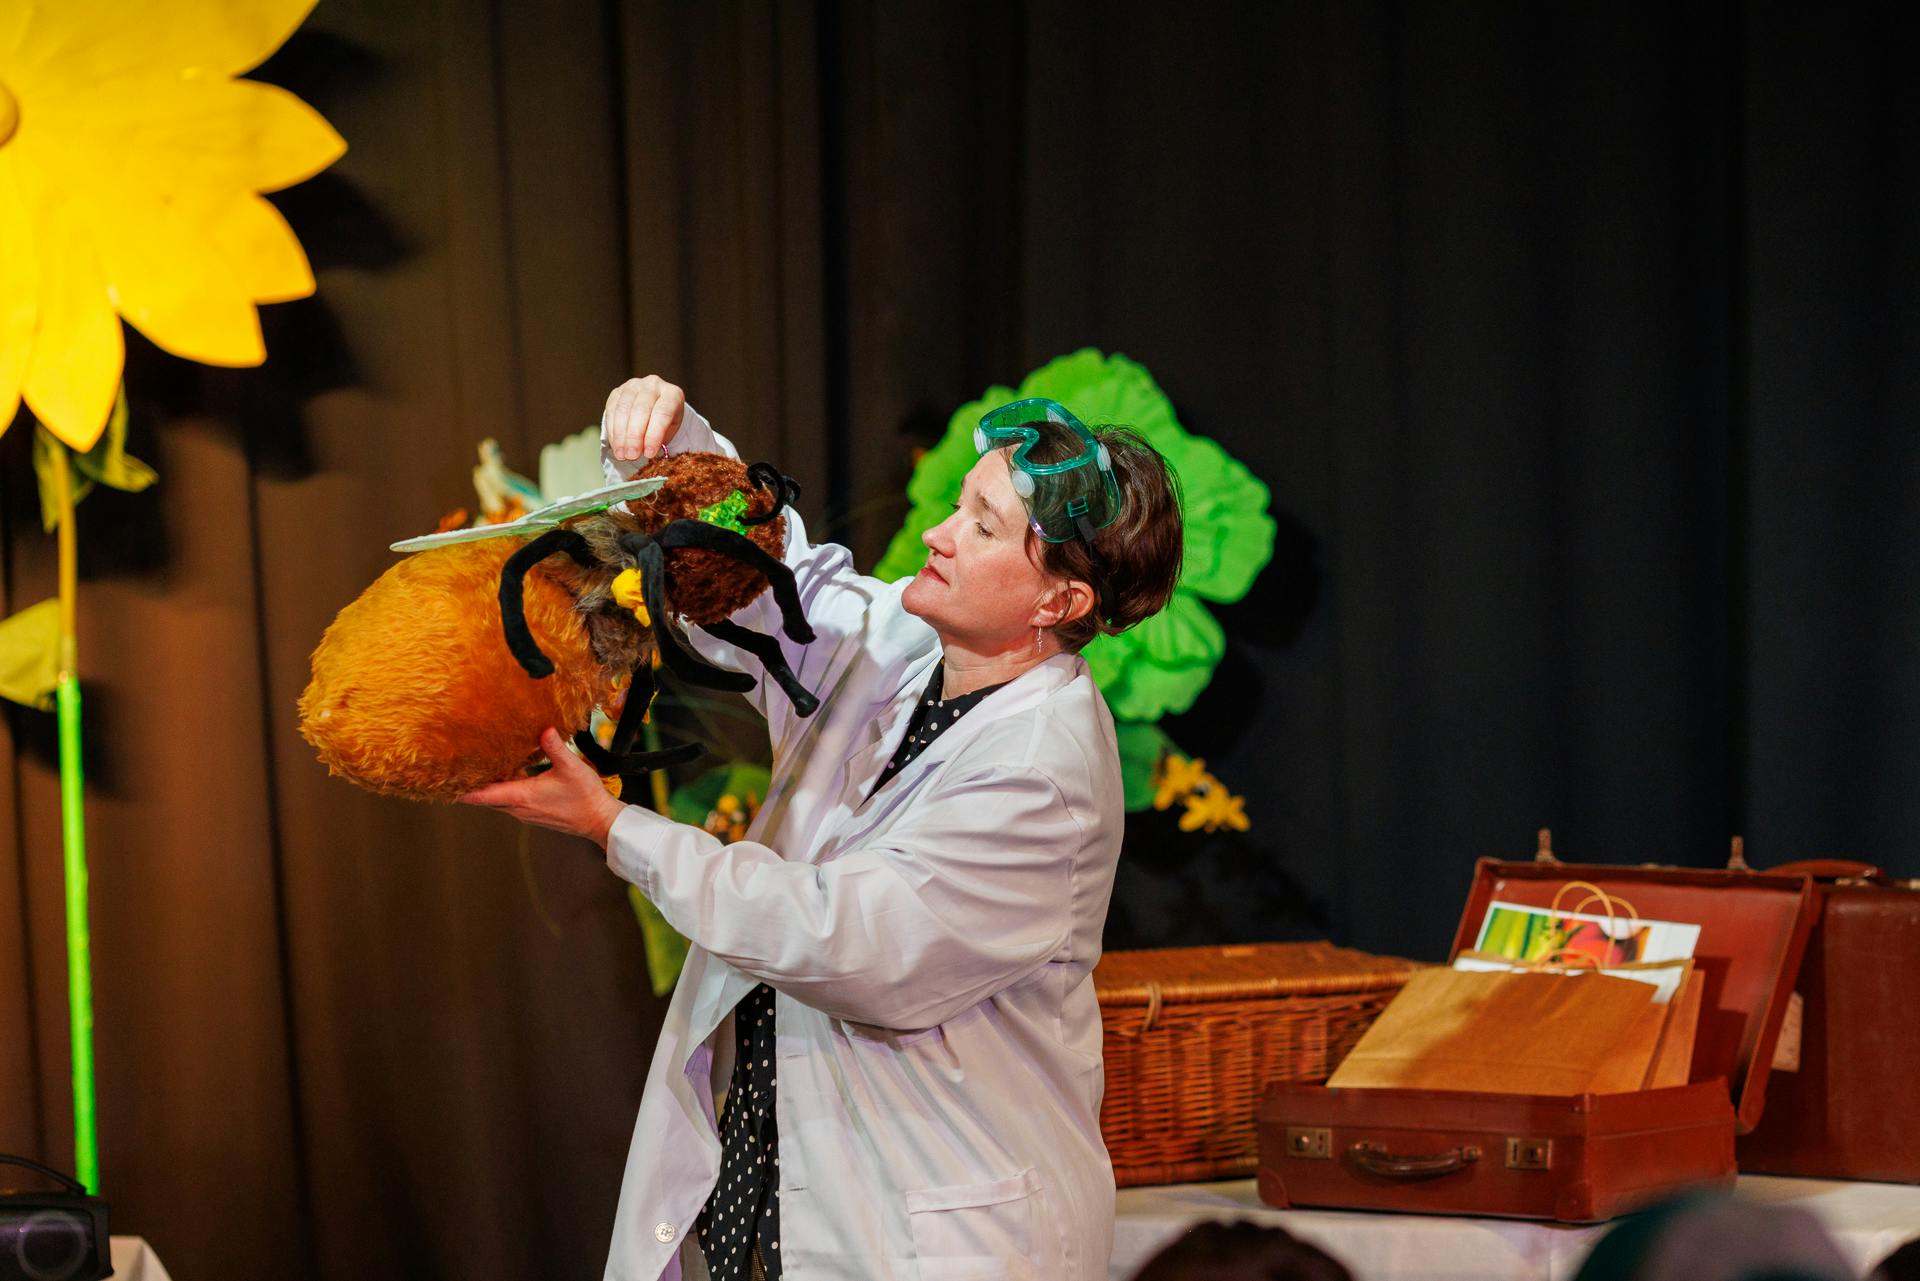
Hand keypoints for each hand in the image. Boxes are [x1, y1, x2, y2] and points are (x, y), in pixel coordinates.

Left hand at [458, 727, 626, 848]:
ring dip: (490, 785)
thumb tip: (544, 729)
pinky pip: (511, 800)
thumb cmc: (585, 798)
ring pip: (499, 798)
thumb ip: (555, 747)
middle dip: (472, 784)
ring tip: (483, 766)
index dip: (461, 790)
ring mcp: (526, 812)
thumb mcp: (571, 767)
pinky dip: (506, 788)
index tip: (444, 783)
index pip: (481, 796)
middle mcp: (518, 807)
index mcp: (521, 796)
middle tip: (460, 767)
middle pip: (486, 796)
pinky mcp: (534, 812)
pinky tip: (513, 772)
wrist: (599, 820)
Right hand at [603, 375, 686, 461]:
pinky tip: (615, 445)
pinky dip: (613, 430)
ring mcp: (634, 385)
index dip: (654, 435)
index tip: (649, 454)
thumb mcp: (671, 429)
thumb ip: (661, 438)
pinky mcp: (617, 391)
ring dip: (621, 435)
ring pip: (624, 410)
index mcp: (672, 393)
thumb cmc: (666, 420)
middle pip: (641, 410)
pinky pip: (612, 409)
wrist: (655, 405)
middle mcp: (653, 384)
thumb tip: (646, 452)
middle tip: (632, 456)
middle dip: (635, 436)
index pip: (663, 413)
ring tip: (622, 454)